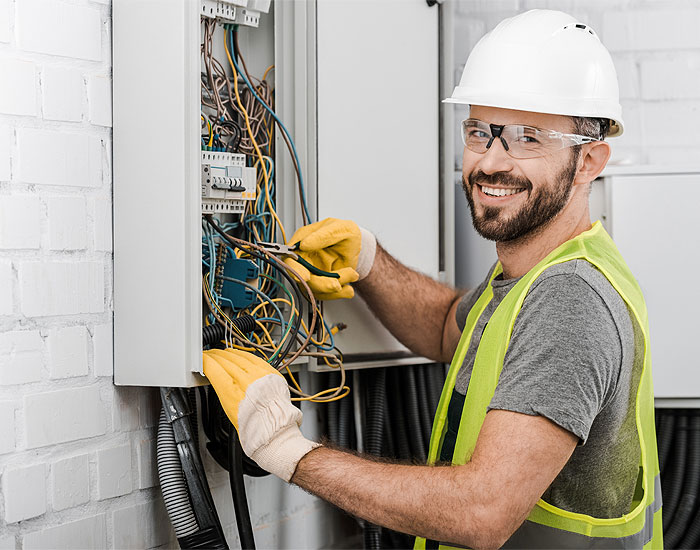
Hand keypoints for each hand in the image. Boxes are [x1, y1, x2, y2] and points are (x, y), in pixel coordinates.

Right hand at [202, 348, 320, 481]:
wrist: (275, 431)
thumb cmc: (252, 428)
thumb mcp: (229, 409)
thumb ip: (223, 390)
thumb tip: (217, 377)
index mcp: (232, 392)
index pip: (214, 368)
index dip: (206, 362)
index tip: (202, 359)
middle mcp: (246, 381)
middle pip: (226, 360)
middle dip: (216, 356)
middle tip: (210, 355)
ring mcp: (260, 376)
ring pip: (240, 357)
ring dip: (229, 354)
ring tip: (222, 353)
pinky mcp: (270, 373)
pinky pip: (254, 359)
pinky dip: (244, 355)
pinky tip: (240, 355)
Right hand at [284, 218, 376, 299]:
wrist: (356, 246)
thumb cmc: (346, 233)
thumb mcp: (340, 228)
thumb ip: (323, 235)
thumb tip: (304, 243)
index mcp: (303, 241)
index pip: (290, 258)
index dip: (295, 270)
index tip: (306, 276)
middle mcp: (304, 258)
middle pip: (302, 278)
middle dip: (320, 284)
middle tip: (335, 284)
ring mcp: (312, 272)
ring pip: (316, 289)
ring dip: (336, 286)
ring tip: (352, 274)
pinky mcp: (321, 283)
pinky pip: (326, 294)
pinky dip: (340, 293)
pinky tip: (348, 288)